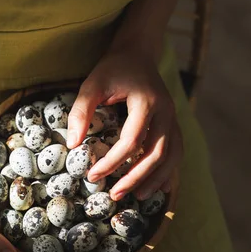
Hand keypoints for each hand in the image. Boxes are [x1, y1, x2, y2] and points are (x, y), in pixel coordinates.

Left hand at [66, 49, 182, 200]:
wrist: (137, 54)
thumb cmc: (112, 70)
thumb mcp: (92, 84)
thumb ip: (81, 111)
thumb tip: (74, 144)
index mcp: (147, 101)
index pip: (132, 140)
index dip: (113, 161)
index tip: (92, 174)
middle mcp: (166, 112)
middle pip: (157, 153)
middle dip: (136, 177)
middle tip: (115, 194)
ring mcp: (173, 119)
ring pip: (172, 156)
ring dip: (155, 179)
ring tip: (136, 197)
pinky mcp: (173, 124)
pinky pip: (176, 152)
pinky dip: (168, 172)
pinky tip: (158, 188)